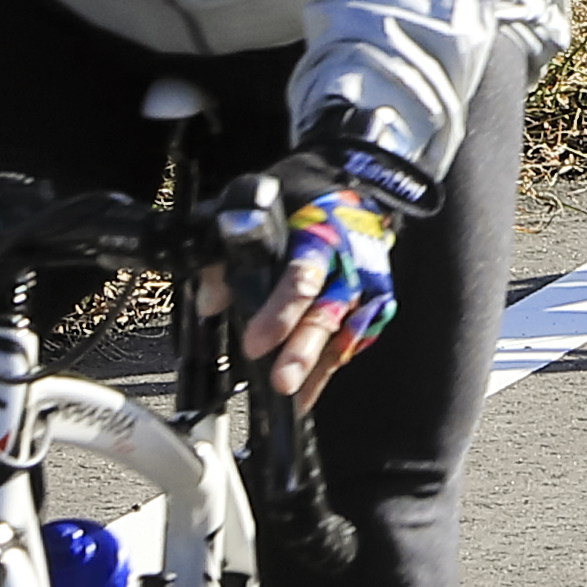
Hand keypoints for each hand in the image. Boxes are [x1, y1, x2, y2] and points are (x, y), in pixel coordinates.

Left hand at [210, 119, 434, 405]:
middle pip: (325, 314)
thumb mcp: (258, 211)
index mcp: (317, 238)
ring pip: (342, 334)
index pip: (300, 278)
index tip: (254, 343)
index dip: (278, 313)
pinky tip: (309, 393)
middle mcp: (346, 266)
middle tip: (282, 381)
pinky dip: (329, 369)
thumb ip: (229, 255)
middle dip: (302, 350)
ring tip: (293, 400)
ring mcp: (364, 287)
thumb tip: (210, 303)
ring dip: (315, 368)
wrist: (353, 186)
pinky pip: (353, 342)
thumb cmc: (300, 202)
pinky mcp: (375, 304)